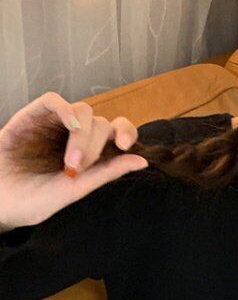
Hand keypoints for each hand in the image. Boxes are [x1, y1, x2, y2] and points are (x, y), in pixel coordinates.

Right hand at [0, 92, 148, 228]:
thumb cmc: (34, 200)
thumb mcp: (74, 190)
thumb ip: (106, 173)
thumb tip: (142, 161)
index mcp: (90, 153)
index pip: (117, 131)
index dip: (127, 131)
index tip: (125, 145)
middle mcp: (75, 136)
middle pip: (101, 124)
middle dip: (94, 146)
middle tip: (76, 169)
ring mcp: (55, 125)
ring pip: (83, 111)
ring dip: (83, 134)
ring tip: (70, 161)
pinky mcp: (33, 116)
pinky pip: (53, 100)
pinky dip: (66, 109)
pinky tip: (70, 125)